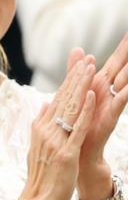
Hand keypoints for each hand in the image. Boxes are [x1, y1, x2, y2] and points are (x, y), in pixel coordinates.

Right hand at [20, 53, 95, 199]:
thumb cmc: (41, 177)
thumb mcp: (38, 148)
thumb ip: (41, 126)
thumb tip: (44, 106)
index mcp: (40, 128)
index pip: (56, 99)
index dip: (68, 81)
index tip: (77, 64)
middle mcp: (45, 131)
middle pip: (63, 99)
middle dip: (75, 77)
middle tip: (86, 58)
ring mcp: (55, 141)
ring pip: (71, 109)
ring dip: (81, 87)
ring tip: (89, 69)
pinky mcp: (66, 153)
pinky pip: (77, 128)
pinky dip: (84, 111)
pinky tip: (90, 97)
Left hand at [79, 35, 127, 193]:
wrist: (79, 153)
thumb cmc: (79, 122)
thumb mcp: (77, 92)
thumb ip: (77, 70)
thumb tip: (78, 49)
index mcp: (99, 84)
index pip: (114, 61)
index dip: (124, 46)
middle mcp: (108, 91)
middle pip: (123, 67)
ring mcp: (111, 104)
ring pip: (125, 82)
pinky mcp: (109, 118)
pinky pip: (118, 105)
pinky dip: (123, 95)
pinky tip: (127, 88)